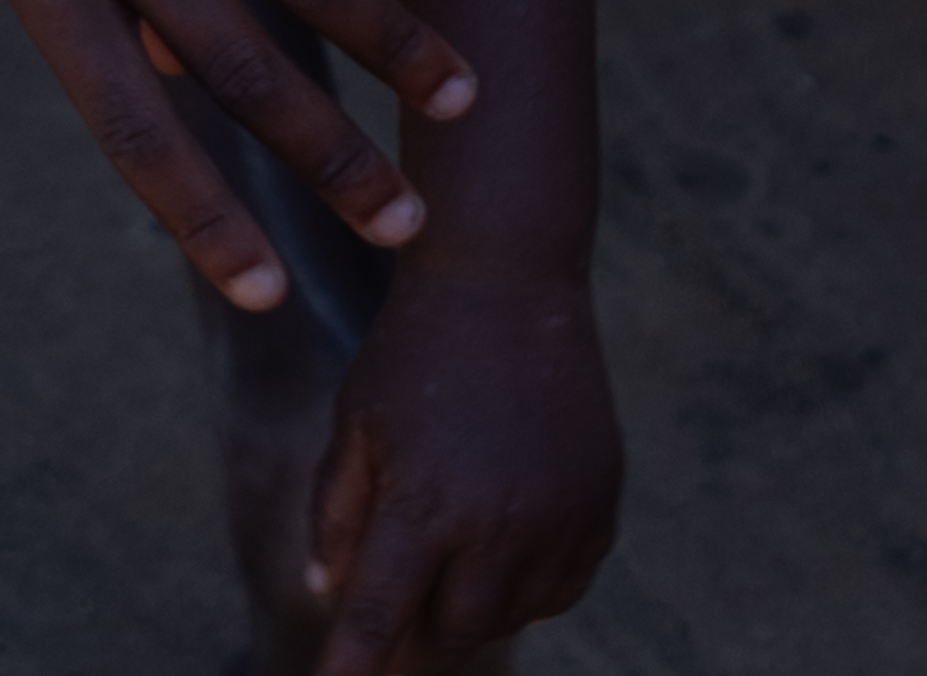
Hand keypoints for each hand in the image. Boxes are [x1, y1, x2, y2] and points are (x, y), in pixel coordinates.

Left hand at [306, 273, 621, 671]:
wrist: (507, 288)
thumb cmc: (412, 353)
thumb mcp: (356, 425)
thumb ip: (338, 515)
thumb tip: (326, 595)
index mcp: (425, 504)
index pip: (383, 616)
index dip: (357, 665)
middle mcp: (499, 525)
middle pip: (456, 630)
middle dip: (419, 643)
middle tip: (392, 644)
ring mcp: (559, 521)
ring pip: (512, 615)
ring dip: (472, 613)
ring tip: (443, 579)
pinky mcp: (600, 511)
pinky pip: (563, 587)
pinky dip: (527, 589)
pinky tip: (499, 560)